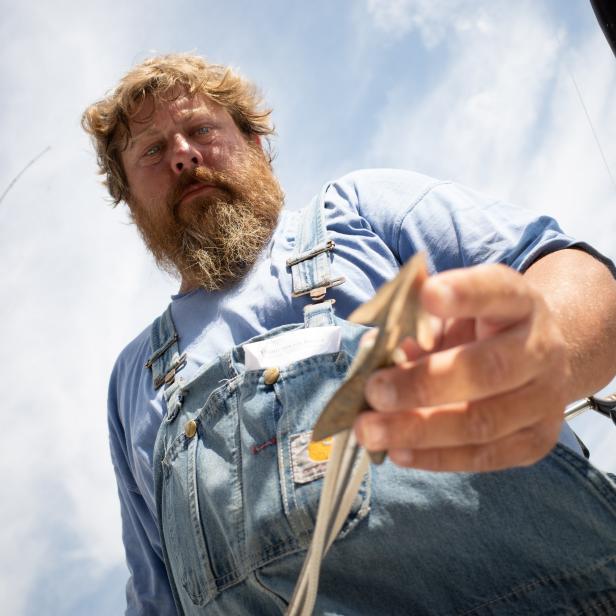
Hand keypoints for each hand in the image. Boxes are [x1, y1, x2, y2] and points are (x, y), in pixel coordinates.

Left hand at [355, 263, 572, 471]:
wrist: (535, 361)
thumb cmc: (477, 331)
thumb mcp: (452, 310)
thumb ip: (417, 319)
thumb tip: (375, 344)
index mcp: (519, 303)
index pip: (497, 291)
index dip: (465, 293)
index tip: (427, 293)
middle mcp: (540, 349)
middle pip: (487, 369)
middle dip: (423, 384)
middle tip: (373, 391)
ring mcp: (545, 400)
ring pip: (483, 423)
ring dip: (418, 430)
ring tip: (370, 431)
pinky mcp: (535, 442)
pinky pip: (483, 457)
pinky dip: (434, 458)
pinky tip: (397, 452)